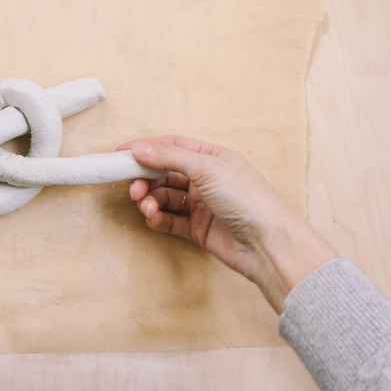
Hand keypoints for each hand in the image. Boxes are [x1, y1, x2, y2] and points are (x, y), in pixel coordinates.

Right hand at [119, 136, 337, 312]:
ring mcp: (202, 205)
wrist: (268, 244)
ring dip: (151, 200)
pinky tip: (154, 218)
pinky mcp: (198, 229)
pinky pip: (169, 220)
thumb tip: (141, 148)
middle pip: (164, 173)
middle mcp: (206, 179)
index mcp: (212, 158)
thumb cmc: (249, 200)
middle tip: (133, 188)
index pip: (172, 147)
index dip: (146, 149)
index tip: (121, 154)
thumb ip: (170, 157)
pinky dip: (158, 218)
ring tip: (146, 207)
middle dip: (145, 179)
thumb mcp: (207, 168)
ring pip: (165, 198)